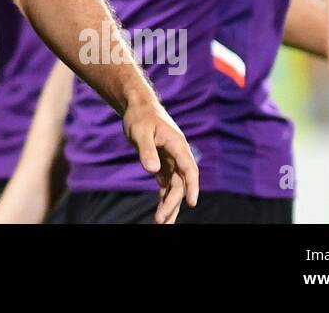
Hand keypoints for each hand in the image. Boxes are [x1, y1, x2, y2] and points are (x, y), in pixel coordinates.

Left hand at [121, 94, 198, 223]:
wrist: (136, 106)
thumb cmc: (139, 116)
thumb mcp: (140, 131)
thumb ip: (146, 150)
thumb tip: (153, 171)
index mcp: (178, 145)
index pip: (189, 169)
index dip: (192, 186)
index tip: (192, 203)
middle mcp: (178, 155)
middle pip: (180, 183)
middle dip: (173, 203)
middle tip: (161, 220)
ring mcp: (171, 160)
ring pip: (174, 187)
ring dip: (169, 204)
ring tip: (161, 222)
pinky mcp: (162, 163)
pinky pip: (166, 184)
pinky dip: (164, 197)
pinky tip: (160, 211)